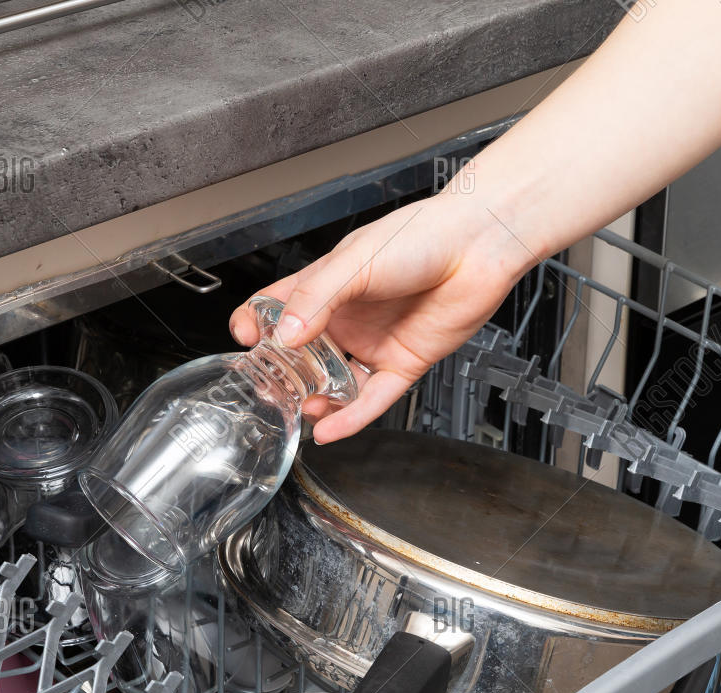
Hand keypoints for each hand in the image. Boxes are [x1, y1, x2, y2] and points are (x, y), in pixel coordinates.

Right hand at [229, 191, 534, 442]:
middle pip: (304, 355)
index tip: (244, 339)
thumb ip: (316, 298)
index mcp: (328, 285)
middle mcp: (348, 317)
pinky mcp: (404, 364)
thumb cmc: (421, 237)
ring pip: (336, 383)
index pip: (278, 308)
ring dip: (316, 401)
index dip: (256, 324)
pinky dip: (351, 418)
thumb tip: (285, 335)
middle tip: (266, 390)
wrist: (476, 246)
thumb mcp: (355, 261)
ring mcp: (375, 342)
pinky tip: (330, 428)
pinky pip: (373, 399)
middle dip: (283, 376)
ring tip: (300, 411)